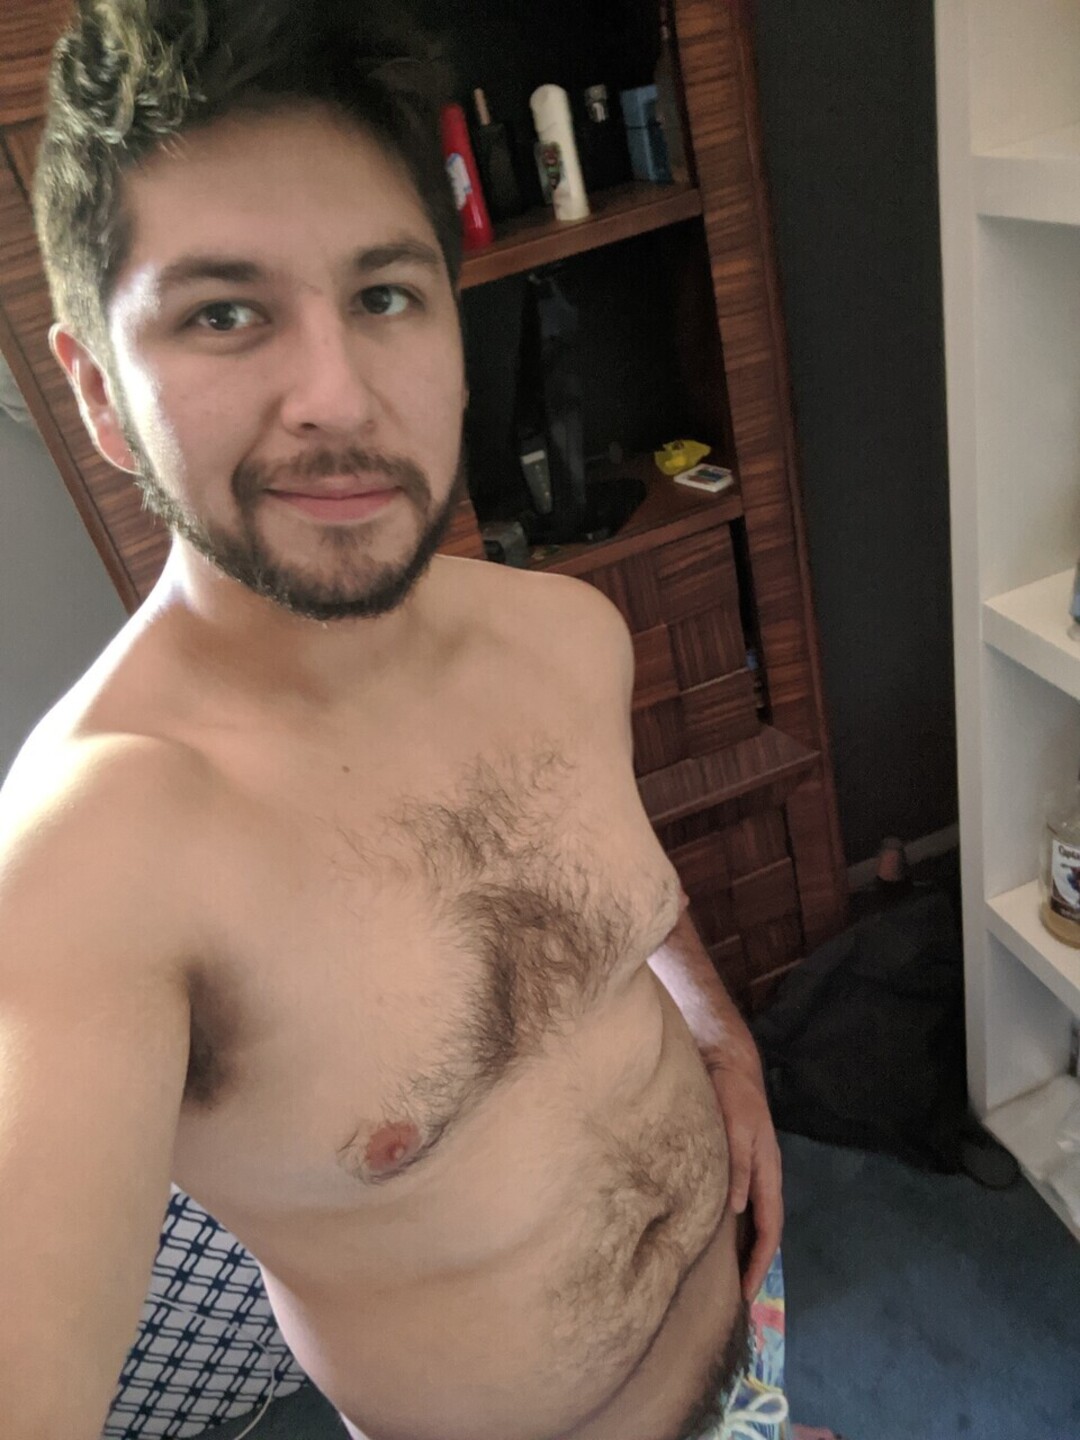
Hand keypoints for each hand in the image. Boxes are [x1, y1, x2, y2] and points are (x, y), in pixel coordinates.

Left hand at [702, 1052, 783, 1300]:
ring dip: (744, 1248)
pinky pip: (739, 1205)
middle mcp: (763, 1177)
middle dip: (755, 1265)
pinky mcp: (736, 1165)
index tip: (749, 1294)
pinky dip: (733, 1228)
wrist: (727, 1065)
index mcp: (768, 1173)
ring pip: (752, 1220)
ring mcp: (751, 1172)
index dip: (760, 1262)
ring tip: (727, 1278)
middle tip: (738, 1299)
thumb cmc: (732, 1095)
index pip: (769, 1228)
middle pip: (763, 1230)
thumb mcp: (735, 1127)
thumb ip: (738, 1164)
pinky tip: (715, 1237)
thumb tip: (737, 1208)